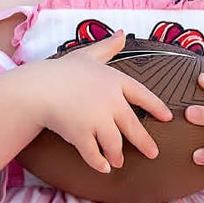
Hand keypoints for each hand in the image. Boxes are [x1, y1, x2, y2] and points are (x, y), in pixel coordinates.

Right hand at [27, 30, 173, 174]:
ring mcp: (96, 119)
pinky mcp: (81, 134)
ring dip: (117, 155)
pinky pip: (94, 154)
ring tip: (118, 162)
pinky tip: (103, 168)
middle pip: (132, 125)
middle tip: (153, 153)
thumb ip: (107, 47)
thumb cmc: (61, 71)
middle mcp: (110, 101)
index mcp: (114, 81)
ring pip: (114, 143)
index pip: (142, 95)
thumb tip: (122, 34)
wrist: (36, 88)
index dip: (156, 107)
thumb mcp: (87, 55)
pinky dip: (99, 163)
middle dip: (144, 142)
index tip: (167, 117)